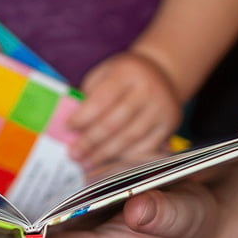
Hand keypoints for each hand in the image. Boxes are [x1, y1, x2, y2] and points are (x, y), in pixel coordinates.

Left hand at [67, 51, 181, 168]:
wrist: (162, 73)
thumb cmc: (124, 77)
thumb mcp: (104, 74)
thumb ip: (88, 96)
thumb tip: (70, 128)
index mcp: (128, 72)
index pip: (102, 99)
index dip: (83, 117)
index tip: (67, 128)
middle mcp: (148, 89)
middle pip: (115, 122)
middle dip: (91, 142)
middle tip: (74, 154)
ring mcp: (162, 108)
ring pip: (129, 138)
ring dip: (104, 154)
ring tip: (86, 163)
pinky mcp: (170, 124)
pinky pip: (145, 148)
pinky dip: (124, 158)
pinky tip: (108, 164)